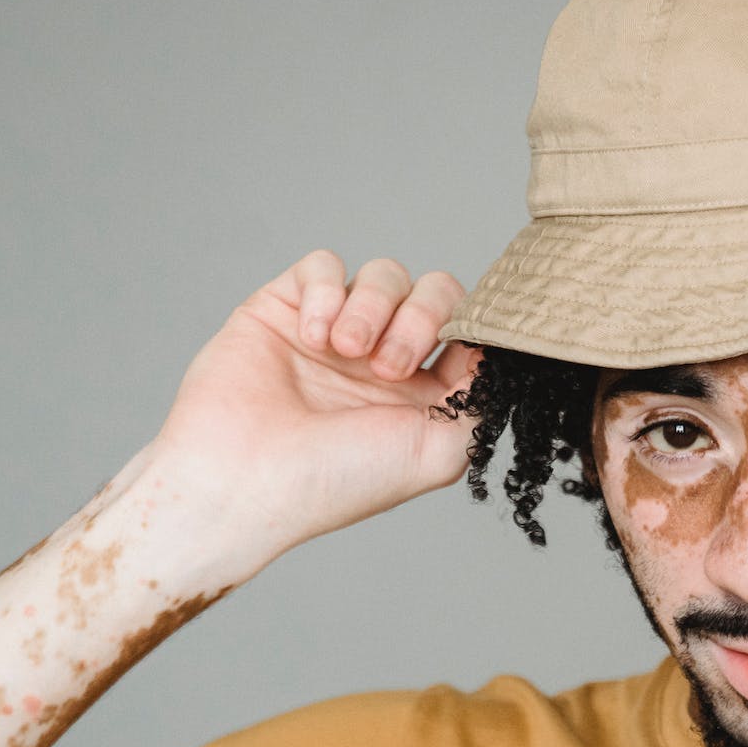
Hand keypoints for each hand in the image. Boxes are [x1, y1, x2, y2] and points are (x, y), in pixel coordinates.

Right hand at [150, 251, 478, 559]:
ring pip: (385, 273)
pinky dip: (328, 293)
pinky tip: (313, 337)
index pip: (470, 332)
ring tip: (345, 354)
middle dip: (422, 318)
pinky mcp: (286, 307)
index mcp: (424, 394)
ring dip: (373, 309)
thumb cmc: (336, 480)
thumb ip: (482, 399)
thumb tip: (504, 352)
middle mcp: (383, 358)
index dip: (474, 329)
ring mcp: (336, 331)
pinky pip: (324, 265)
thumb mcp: (438, 453)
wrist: (243, 481)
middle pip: (435, 292)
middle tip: (388, 367)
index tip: (461, 349)